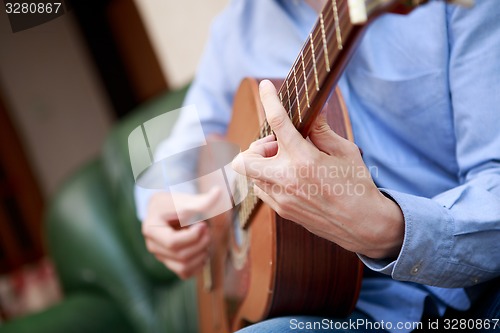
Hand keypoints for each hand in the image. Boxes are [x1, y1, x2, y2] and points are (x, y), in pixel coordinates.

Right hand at [141, 188, 219, 278]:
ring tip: (206, 239)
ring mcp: (161, 256)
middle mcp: (153, 245)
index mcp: (151, 229)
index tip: (203, 224)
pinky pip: (185, 273)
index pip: (173, 242)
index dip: (193, 236)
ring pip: (184, 267)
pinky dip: (198, 265)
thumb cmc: (174, 203)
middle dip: (200, 243)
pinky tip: (203, 250)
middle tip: (207, 230)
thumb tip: (219, 191)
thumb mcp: (186, 200)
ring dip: (201, 255)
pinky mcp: (170, 262)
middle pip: (180, 255)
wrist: (168, 210)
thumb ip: (202, 200)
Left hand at [232, 80, 403, 258]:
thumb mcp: (345, 152)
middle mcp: (286, 179)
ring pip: (251, 176)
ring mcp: (281, 198)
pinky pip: (261, 190)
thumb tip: (313, 111)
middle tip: (277, 147)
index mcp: (304, 159)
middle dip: (255, 148)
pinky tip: (290, 180)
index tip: (265, 86)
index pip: (278, 122)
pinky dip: (269, 180)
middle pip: (243, 159)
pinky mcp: (282, 211)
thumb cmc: (357, 185)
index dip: (269, 99)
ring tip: (289, 165)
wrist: (363, 225)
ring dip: (264, 164)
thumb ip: (322, 131)